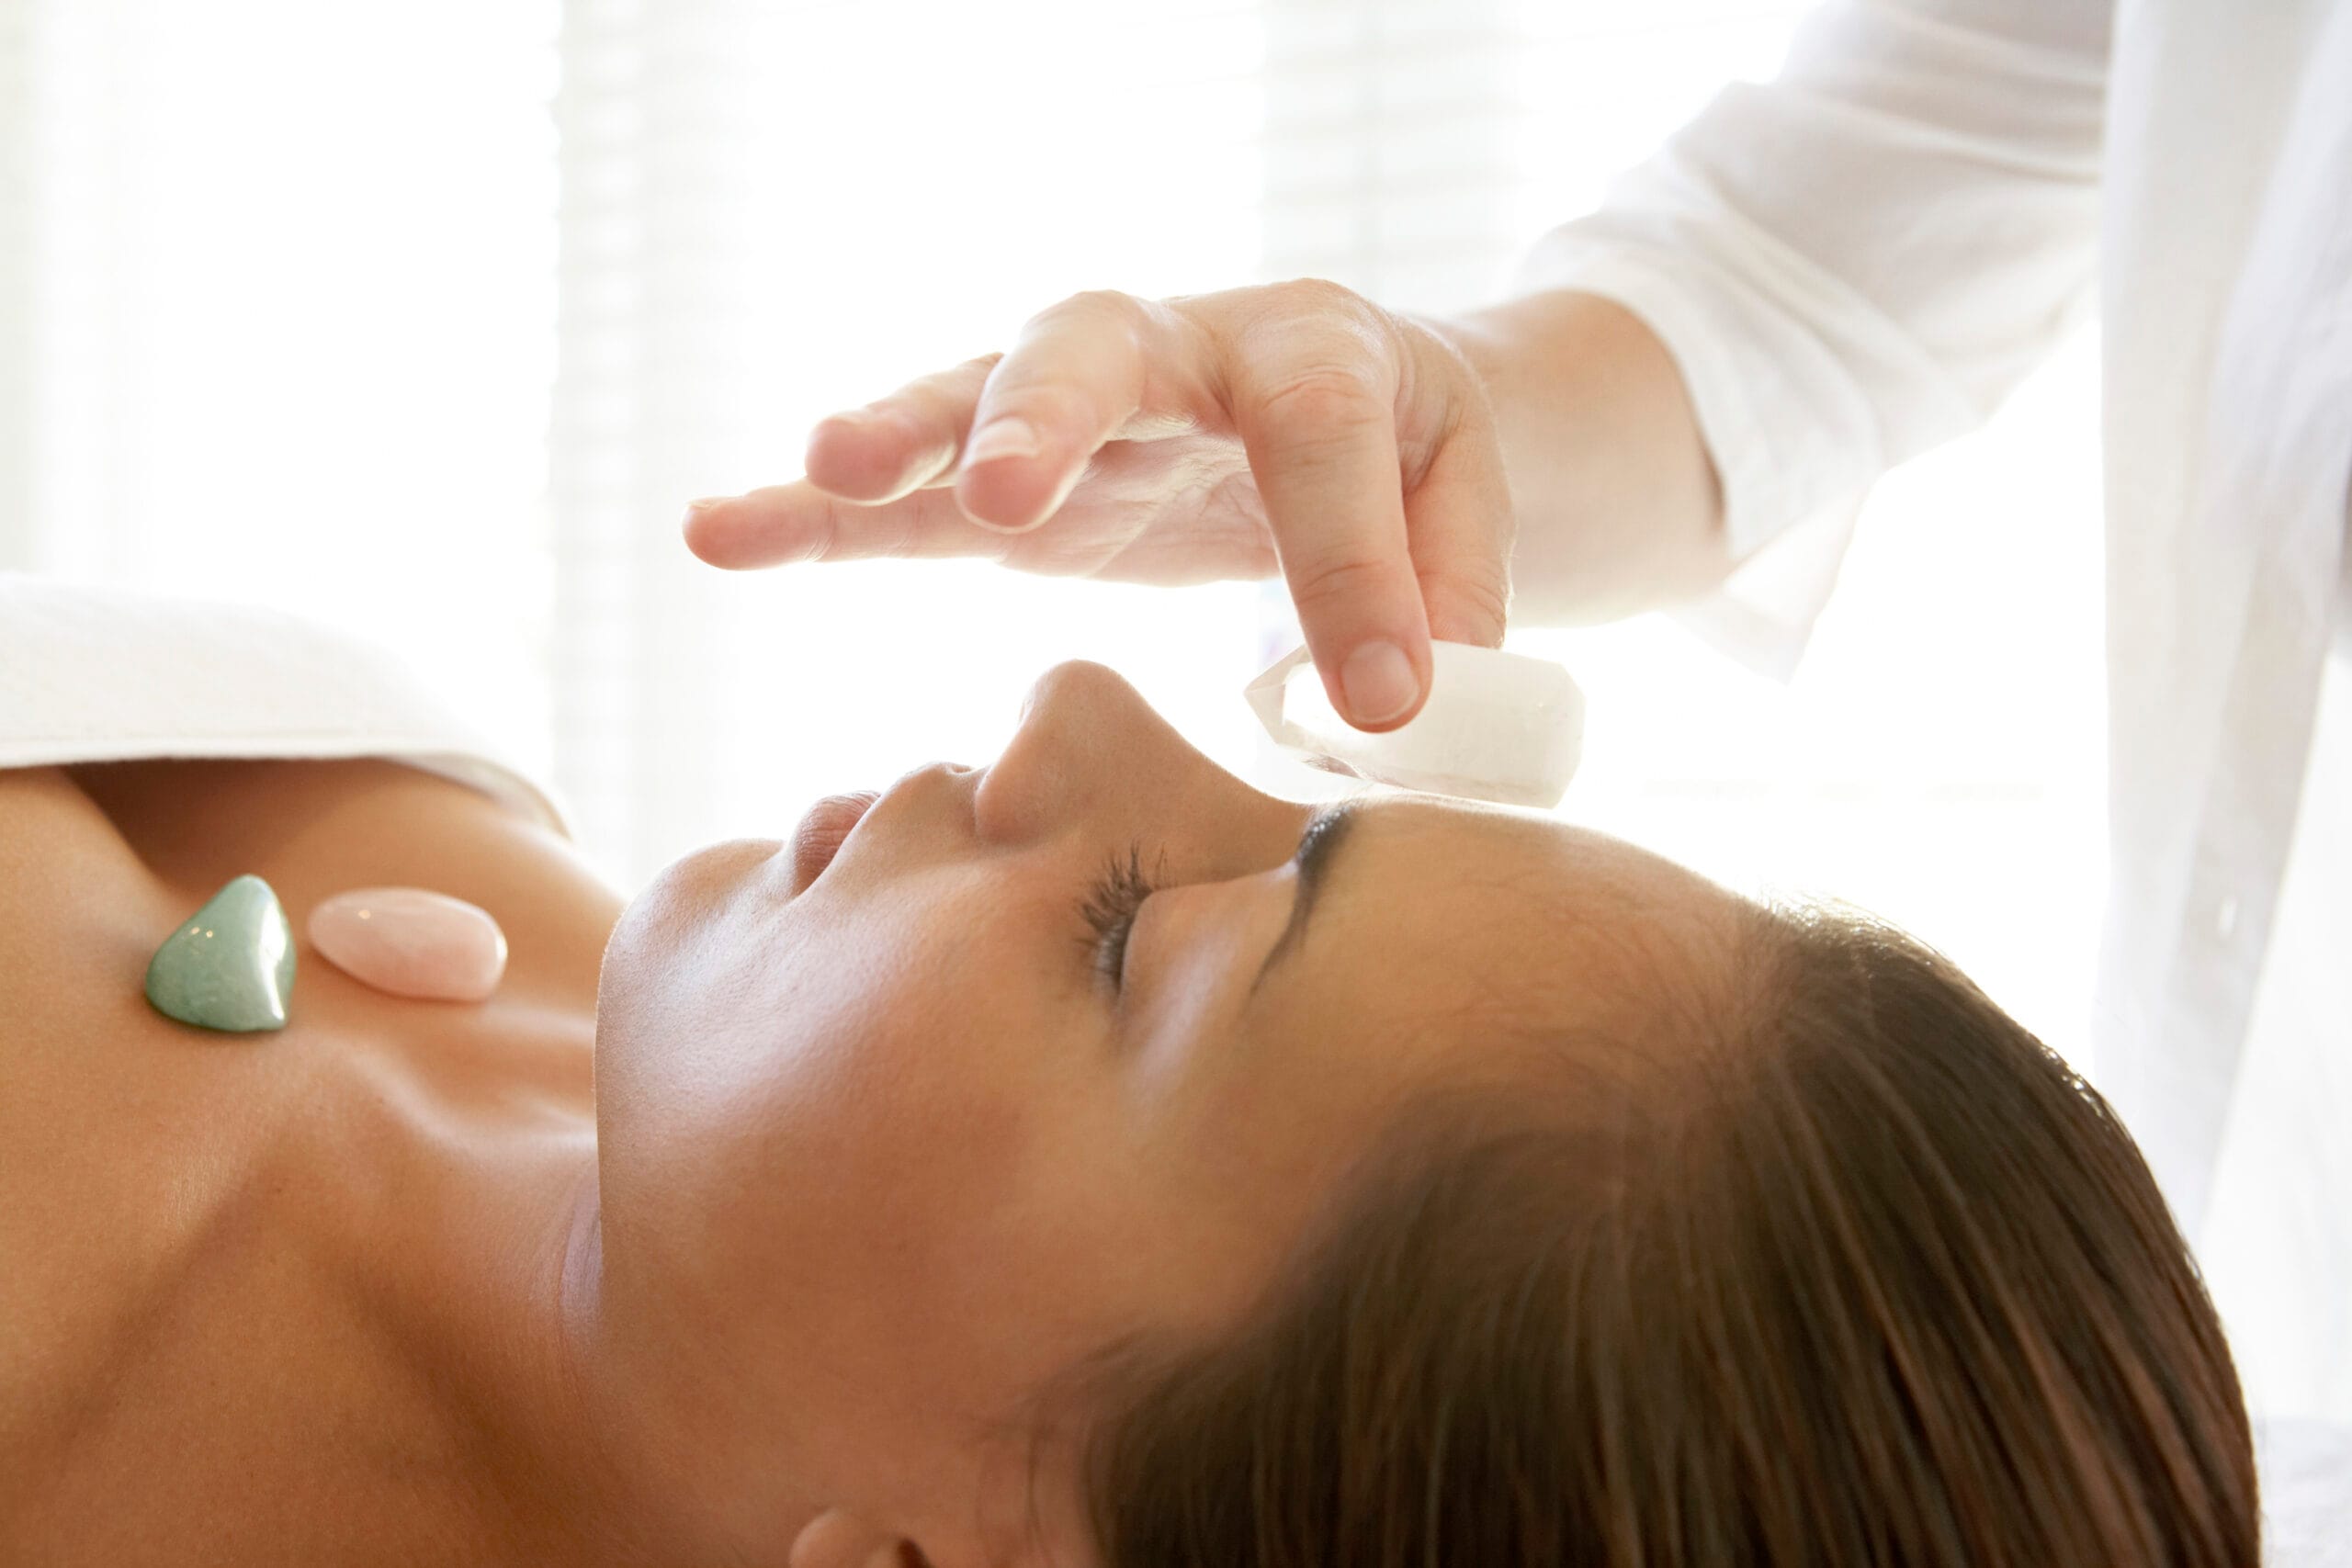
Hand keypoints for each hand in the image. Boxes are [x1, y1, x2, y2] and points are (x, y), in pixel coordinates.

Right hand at [682, 282, 1512, 730]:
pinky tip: (724, 530)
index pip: (1317, 441)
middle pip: (1096, 356)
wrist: (1346, 405)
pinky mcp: (1006, 487)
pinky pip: (905, 499)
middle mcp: (1176, 350)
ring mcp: (1075, 412)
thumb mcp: (1463, 505)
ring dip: (897, 442)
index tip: (1383, 702)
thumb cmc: (1409, 457)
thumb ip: (1443, 589)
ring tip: (822, 470)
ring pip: (969, 404)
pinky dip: (819, 516)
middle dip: (1044, 421)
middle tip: (1000, 496)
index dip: (1349, 569)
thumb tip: (1403, 709)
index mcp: (1314, 350)